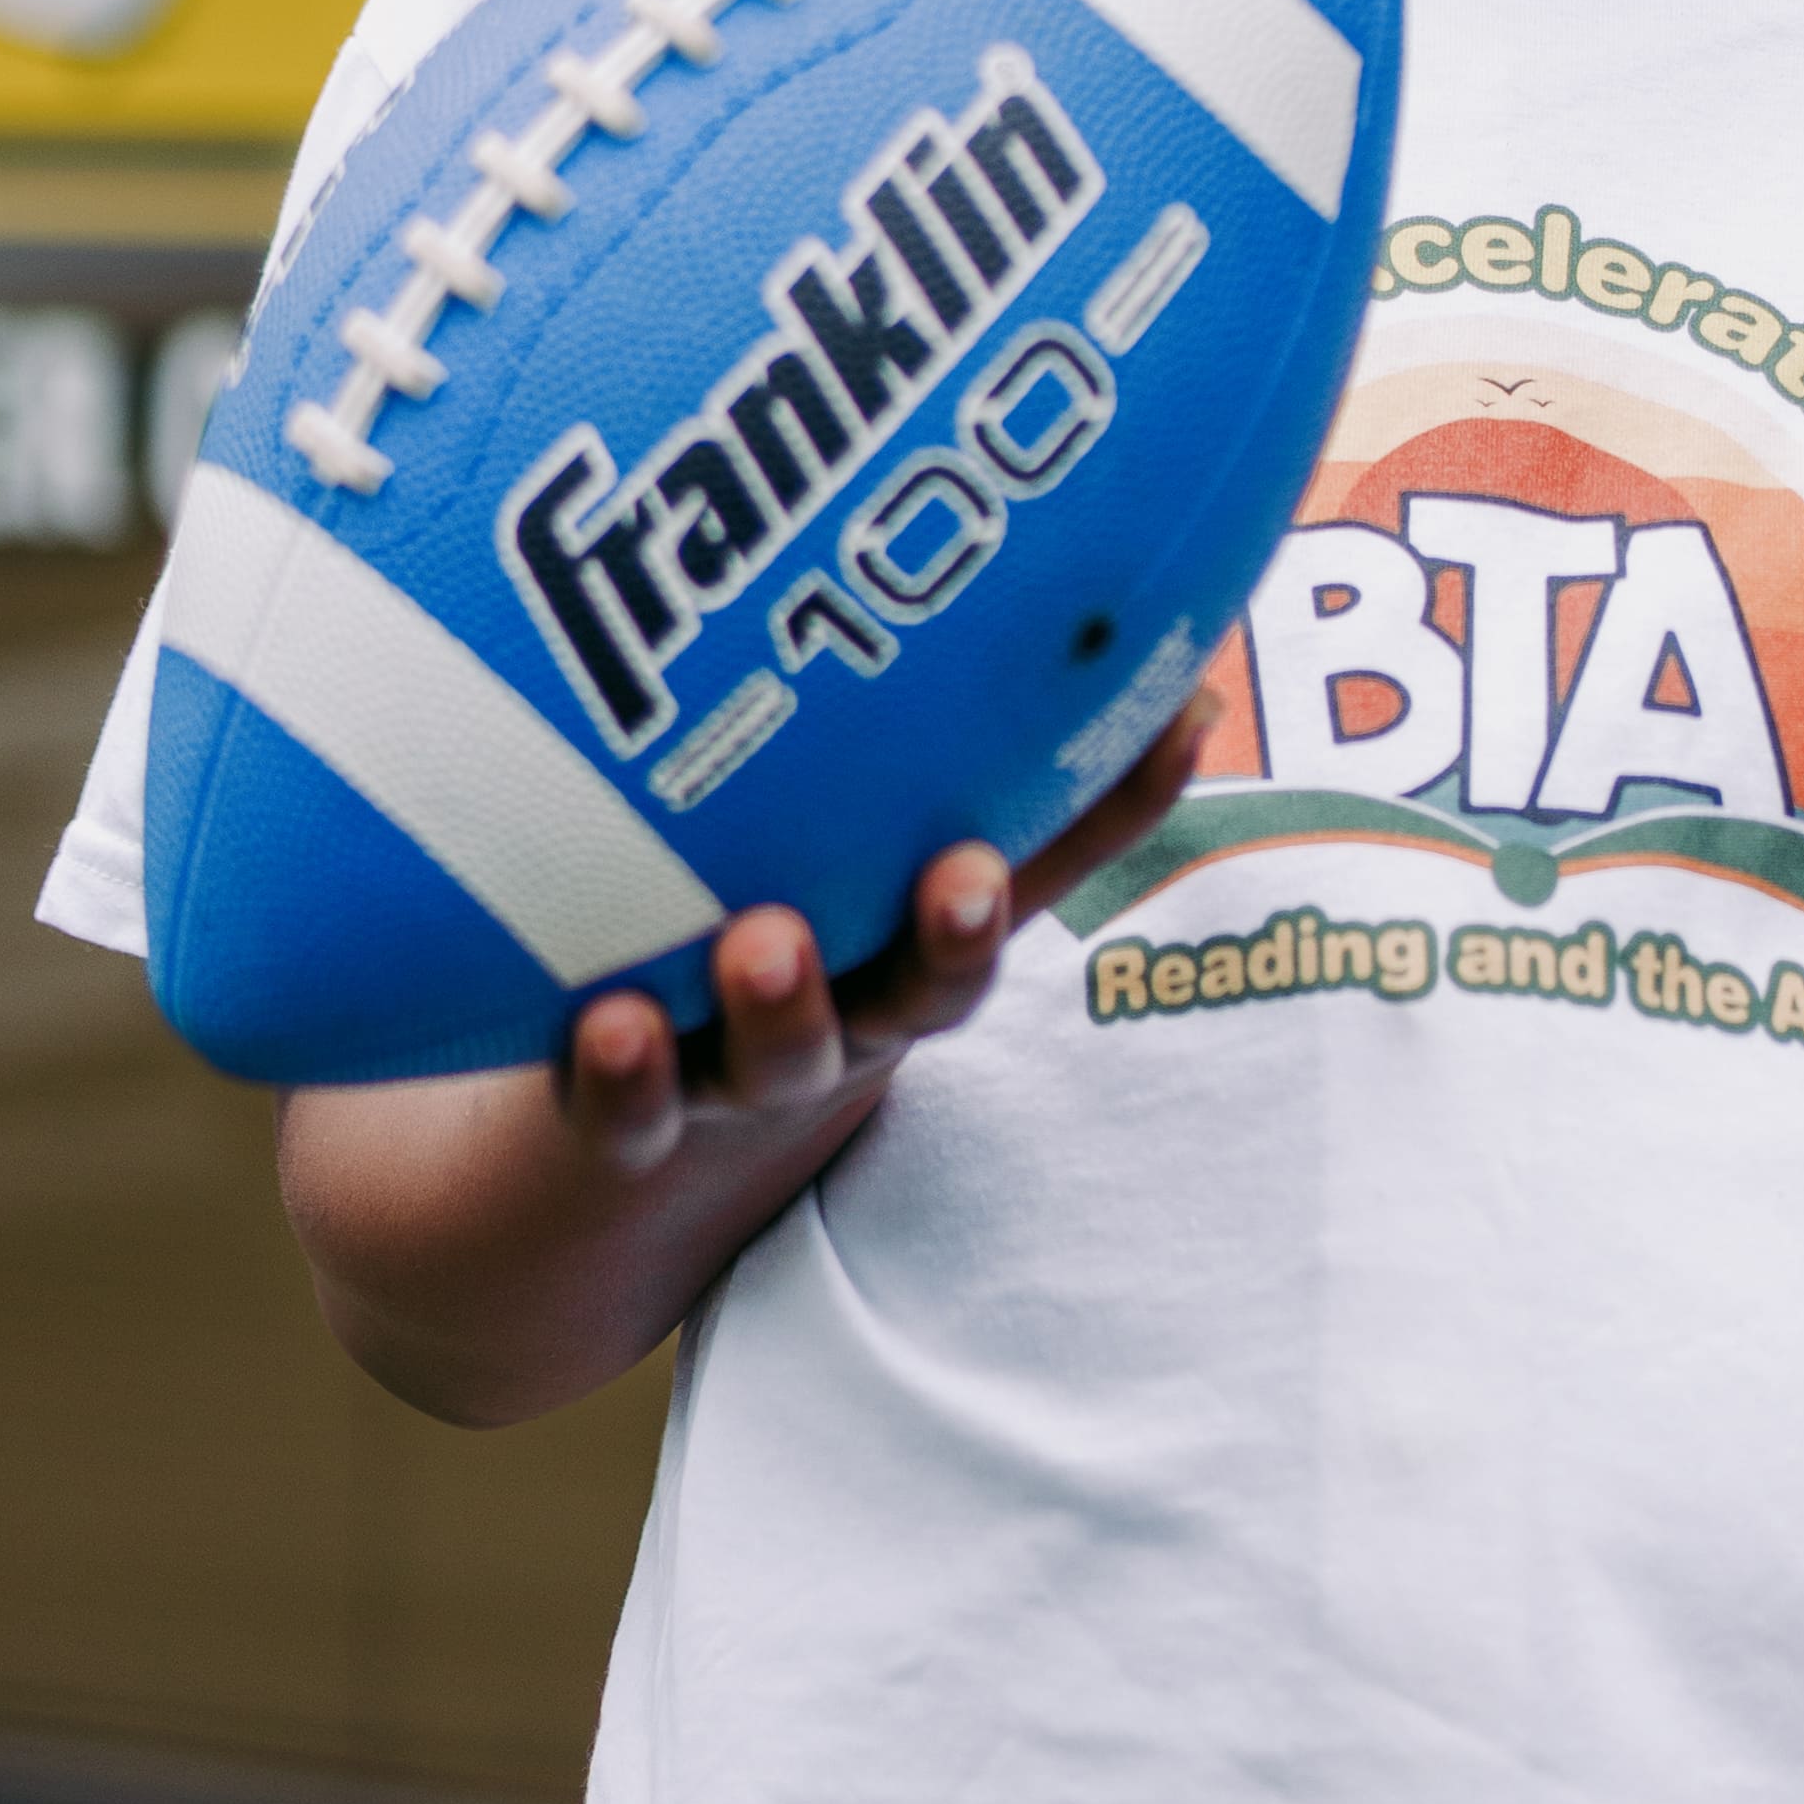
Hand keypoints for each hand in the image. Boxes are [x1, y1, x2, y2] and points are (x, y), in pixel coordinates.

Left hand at [545, 719, 1198, 1177]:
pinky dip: (620, 1076)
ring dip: (776, 1005)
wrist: (666, 1088)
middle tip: (953, 884)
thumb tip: (1198, 691)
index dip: (1013, 893)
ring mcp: (730, 1069)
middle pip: (906, 1002)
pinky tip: (605, 1022)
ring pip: (770, 1054)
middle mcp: (840, 1019)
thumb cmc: (821, 918)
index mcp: (914, 960)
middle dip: (940, 949)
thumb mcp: (926, 858)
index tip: (999, 851)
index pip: (985, 931)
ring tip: (761, 945)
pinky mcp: (629, 1107)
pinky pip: (626, 1111)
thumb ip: (1052, 793)